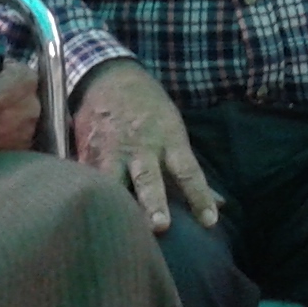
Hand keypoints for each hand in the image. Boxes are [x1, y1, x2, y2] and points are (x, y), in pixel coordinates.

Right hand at [72, 60, 220, 233]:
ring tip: (118, 230)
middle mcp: (141, 147)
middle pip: (149, 178)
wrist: (108, 77)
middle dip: (154, 203)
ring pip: (114, 181)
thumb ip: (189, 169)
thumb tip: (221, 204)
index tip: (210, 221)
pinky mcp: (86, 154)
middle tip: (160, 227)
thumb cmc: (148, 108)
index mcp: (168, 139)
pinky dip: (90, 196)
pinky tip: (89, 216)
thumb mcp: (173, 128)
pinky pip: (88, 178)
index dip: (199, 196)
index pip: (188, 171)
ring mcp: (111, 151)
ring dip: (118, 205)